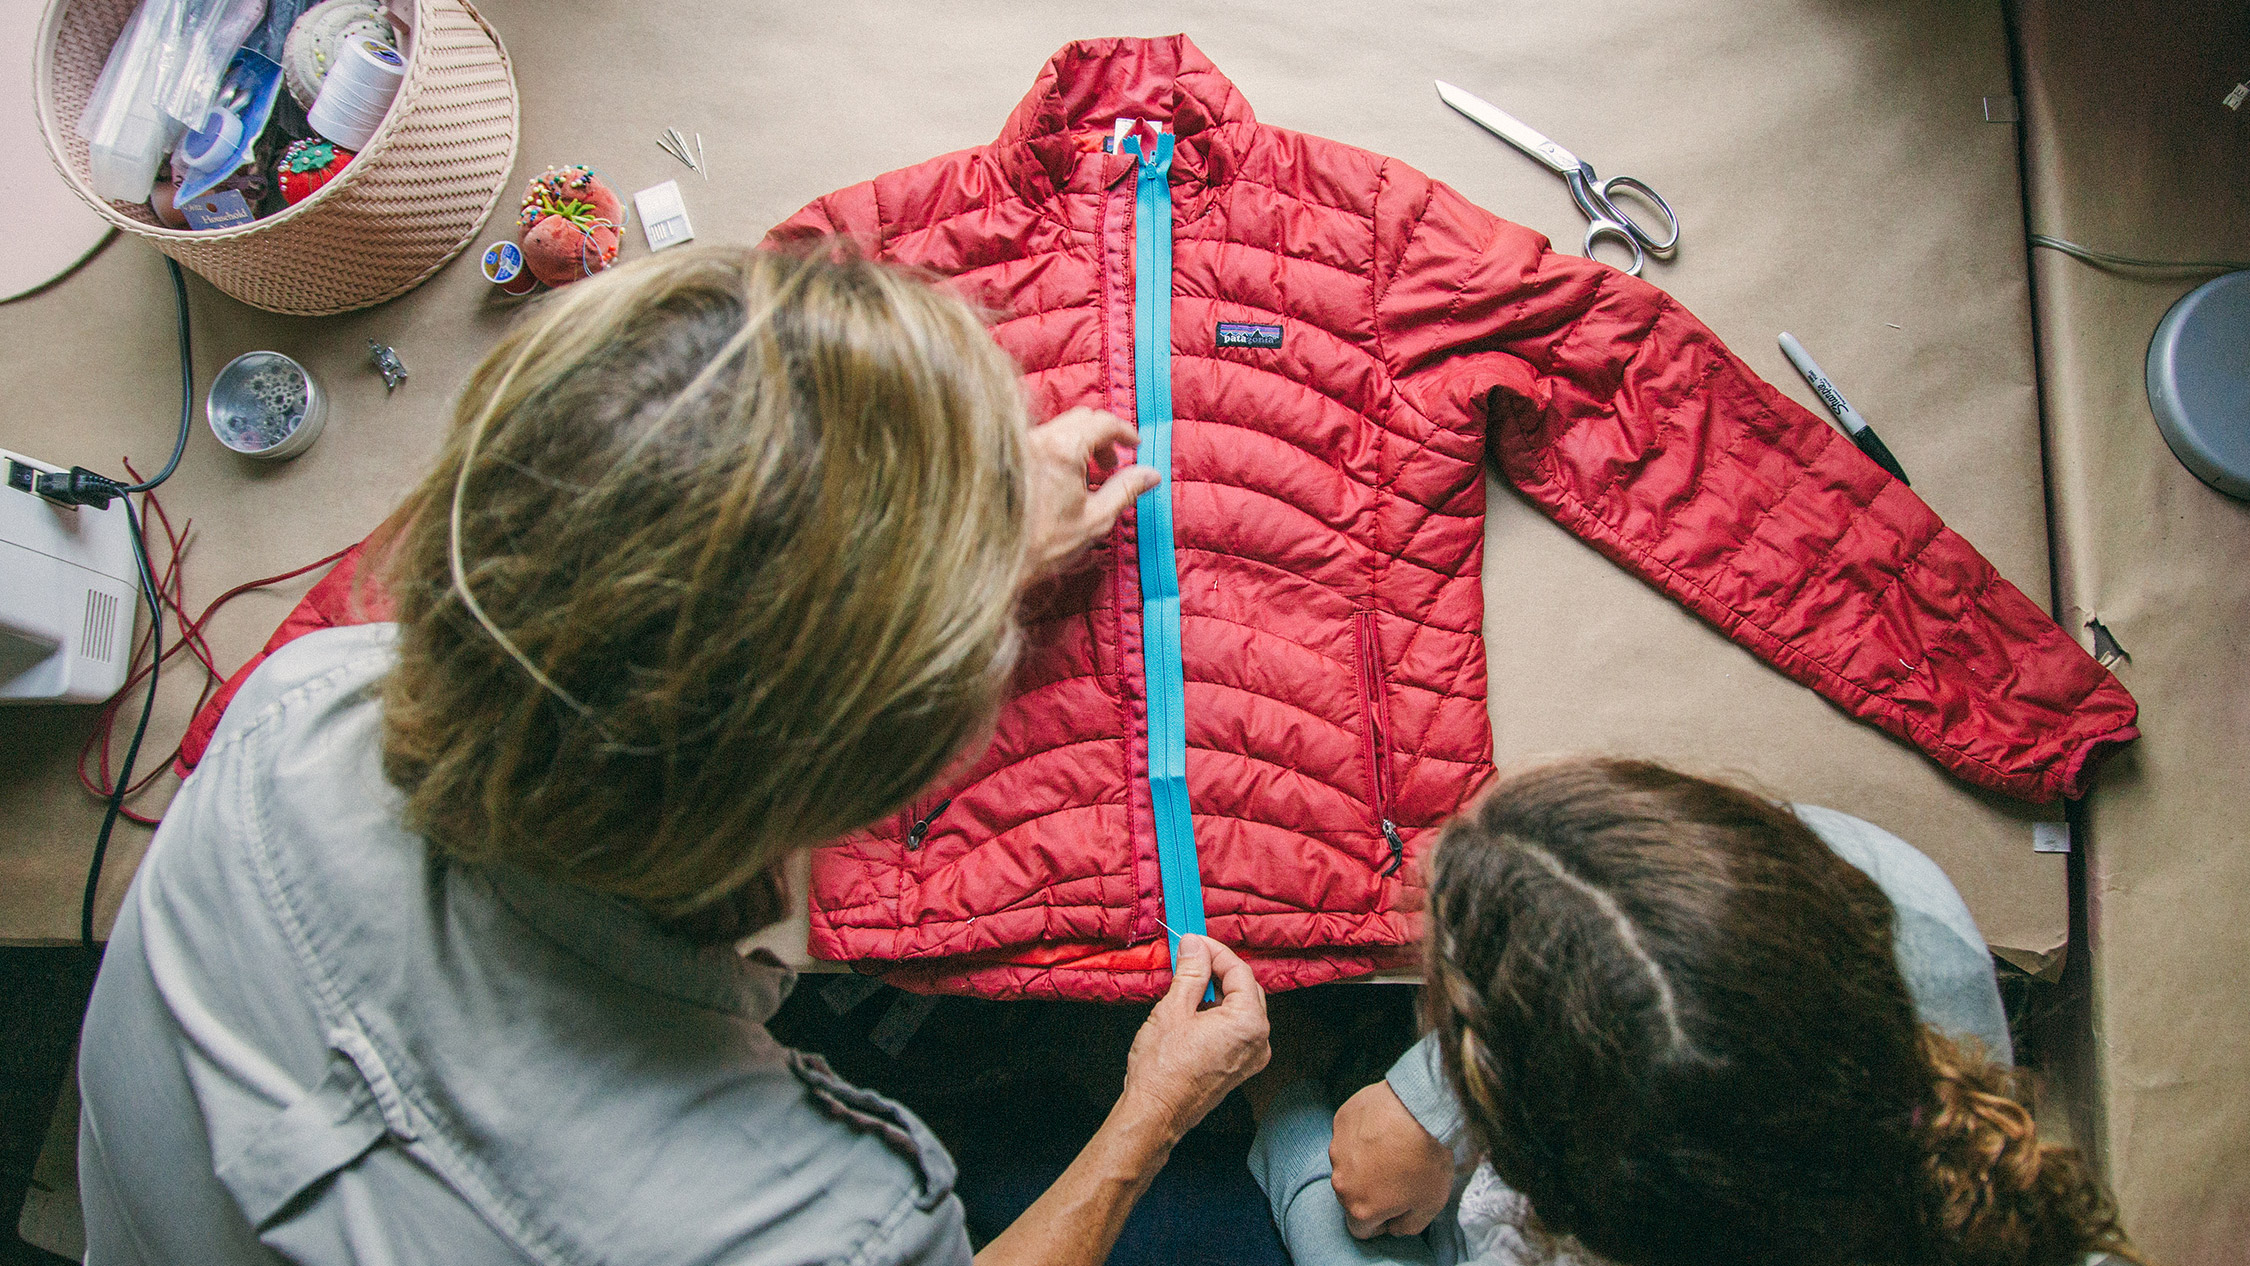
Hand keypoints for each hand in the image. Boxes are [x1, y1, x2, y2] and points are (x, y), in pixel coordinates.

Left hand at [1025, 408, 1160, 577]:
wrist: (995, 559)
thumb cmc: (1043, 544)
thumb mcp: (1096, 519)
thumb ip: (1126, 490)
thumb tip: (1151, 474)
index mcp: (1062, 449)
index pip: (1101, 422)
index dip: (1124, 431)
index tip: (1135, 445)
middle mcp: (1038, 439)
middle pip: (1081, 418)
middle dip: (1104, 437)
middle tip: (1113, 465)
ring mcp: (1020, 445)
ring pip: (1060, 428)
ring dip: (1082, 444)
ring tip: (1089, 477)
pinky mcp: (1009, 456)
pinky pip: (1043, 440)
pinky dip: (1061, 450)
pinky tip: (1065, 479)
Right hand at [1118, 935, 1270, 1139]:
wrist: (1155, 1114)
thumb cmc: (1162, 1069)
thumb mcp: (1174, 1009)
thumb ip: (1191, 973)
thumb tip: (1195, 946)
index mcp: (1248, 1023)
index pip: (1239, 971)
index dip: (1215, 951)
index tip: (1193, 941)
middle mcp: (1259, 1041)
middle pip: (1245, 989)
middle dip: (1218, 969)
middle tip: (1191, 955)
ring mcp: (1251, 1057)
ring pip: (1241, 1008)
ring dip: (1218, 990)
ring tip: (1189, 980)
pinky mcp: (1240, 1067)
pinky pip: (1236, 1029)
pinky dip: (1219, 1012)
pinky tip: (1195, 1008)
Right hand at [1330, 1080, 1454, 1238]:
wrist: (1421, 1109)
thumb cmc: (1427, 1159)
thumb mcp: (1430, 1206)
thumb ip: (1408, 1226)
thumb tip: (1394, 1227)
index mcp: (1360, 1209)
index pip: (1361, 1230)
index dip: (1381, 1223)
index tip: (1398, 1206)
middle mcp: (1341, 1182)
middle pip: (1352, 1196)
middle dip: (1371, 1190)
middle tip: (1399, 1173)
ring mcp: (1337, 1149)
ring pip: (1348, 1164)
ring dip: (1365, 1161)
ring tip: (1393, 1146)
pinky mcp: (1340, 1122)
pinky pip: (1349, 1136)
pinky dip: (1362, 1135)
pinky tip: (1385, 1126)